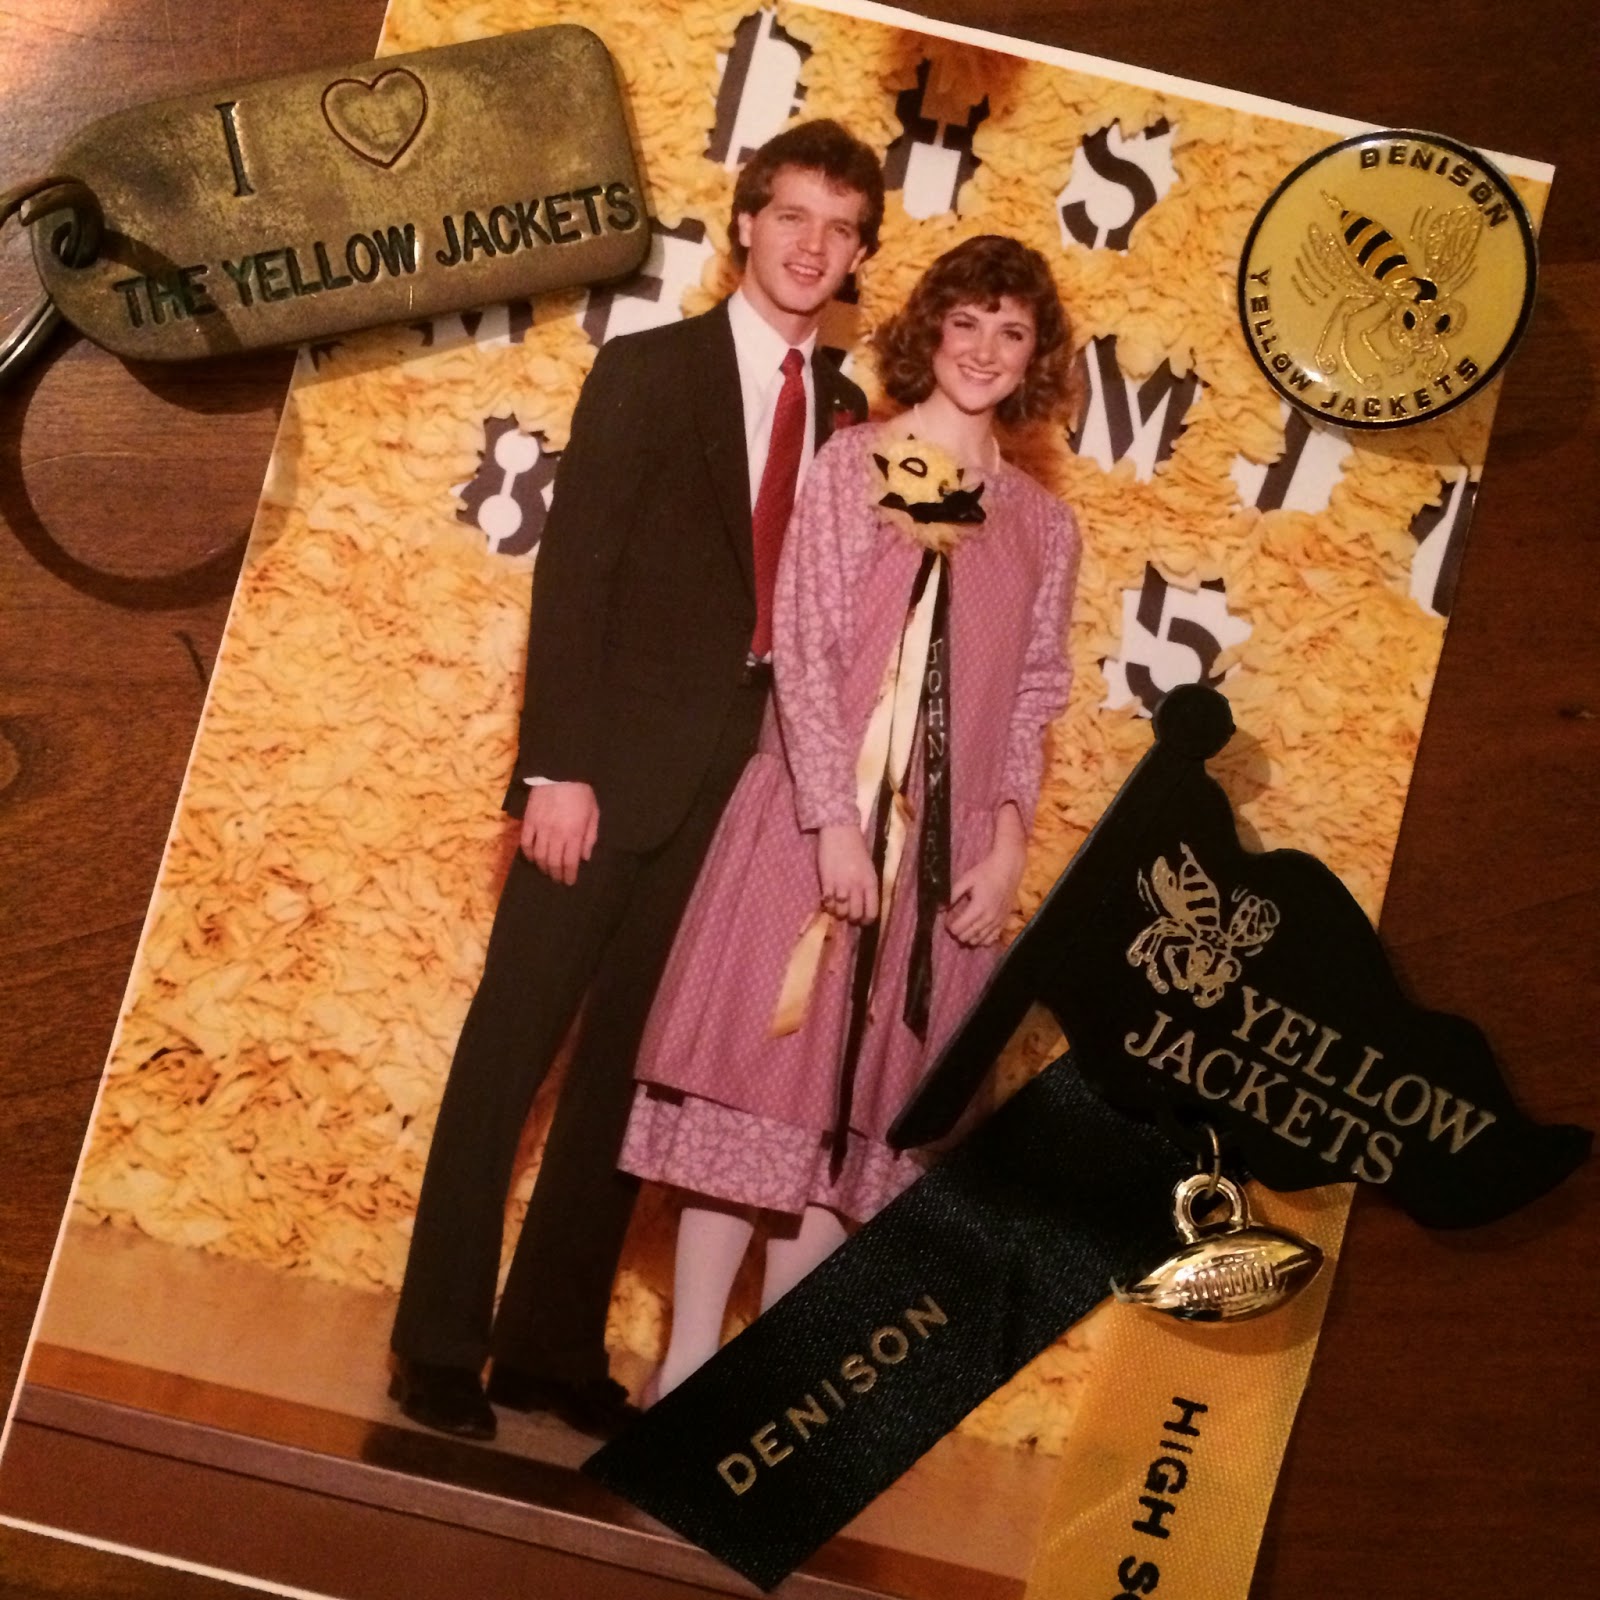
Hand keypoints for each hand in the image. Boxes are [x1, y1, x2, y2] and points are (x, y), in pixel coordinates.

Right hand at [520, 782, 598, 884]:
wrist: (561, 772)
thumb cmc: (581, 792)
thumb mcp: (593, 813)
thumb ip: (590, 836)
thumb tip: (585, 857)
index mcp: (574, 833)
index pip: (570, 862)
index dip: (569, 875)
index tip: (569, 882)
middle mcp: (556, 834)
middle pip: (553, 863)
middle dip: (556, 875)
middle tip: (558, 879)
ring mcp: (540, 828)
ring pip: (538, 856)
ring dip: (542, 867)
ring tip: (546, 871)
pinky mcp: (528, 821)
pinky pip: (525, 842)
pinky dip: (528, 853)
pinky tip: (532, 858)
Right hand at [816, 824, 878, 923]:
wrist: (840, 831)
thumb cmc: (856, 848)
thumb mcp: (868, 868)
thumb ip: (867, 886)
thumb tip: (864, 904)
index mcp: (870, 883)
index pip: (872, 912)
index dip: (866, 921)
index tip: (862, 920)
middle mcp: (857, 887)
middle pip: (855, 915)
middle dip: (851, 919)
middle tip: (847, 915)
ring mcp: (841, 885)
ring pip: (840, 912)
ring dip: (838, 912)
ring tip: (836, 906)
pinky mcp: (827, 882)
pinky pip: (827, 902)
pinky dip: (827, 904)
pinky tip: (828, 899)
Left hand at [946, 804, 1026, 945]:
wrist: (1008, 869)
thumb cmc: (985, 872)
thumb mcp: (966, 880)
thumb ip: (952, 894)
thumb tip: (939, 908)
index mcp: (978, 908)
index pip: (959, 928)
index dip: (950, 927)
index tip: (947, 920)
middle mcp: (989, 918)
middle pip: (968, 936)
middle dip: (958, 933)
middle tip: (953, 924)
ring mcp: (998, 921)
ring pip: (979, 940)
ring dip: (969, 938)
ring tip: (963, 929)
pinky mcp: (1004, 921)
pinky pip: (992, 938)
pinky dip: (983, 940)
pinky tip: (977, 935)